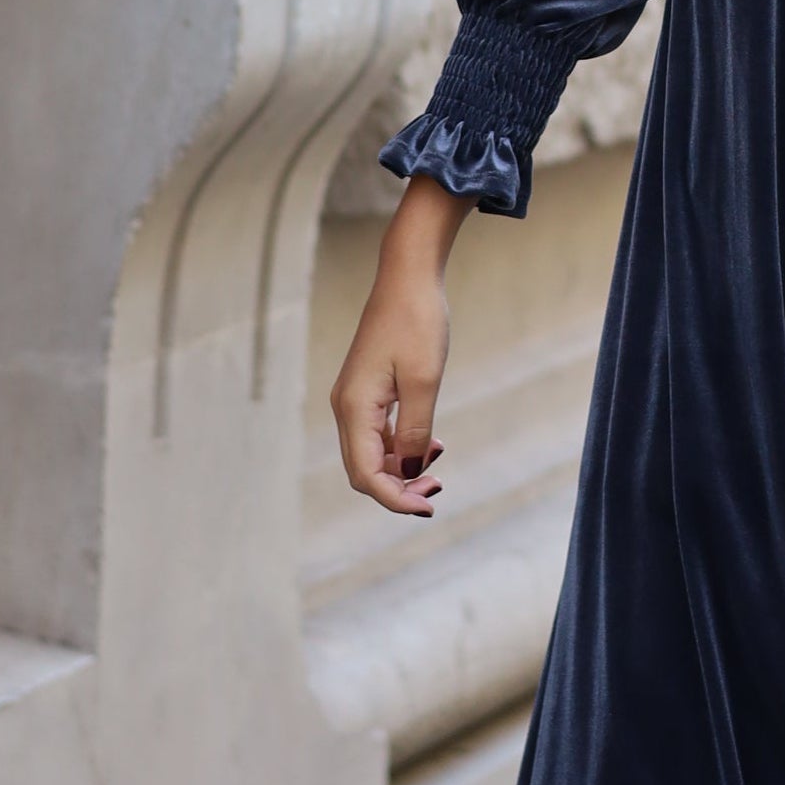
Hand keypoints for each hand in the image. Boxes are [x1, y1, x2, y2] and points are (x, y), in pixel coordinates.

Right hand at [330, 177, 473, 515]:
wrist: (409, 278)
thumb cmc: (417, 323)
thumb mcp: (425, 381)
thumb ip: (414, 432)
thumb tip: (406, 474)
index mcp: (354, 408)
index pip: (364, 474)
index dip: (394, 499)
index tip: (428, 507)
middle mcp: (347, 407)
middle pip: (364, 470)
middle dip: (398, 489)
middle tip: (437, 492)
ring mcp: (355, 399)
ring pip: (371, 454)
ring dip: (401, 471)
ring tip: (438, 473)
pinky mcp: (368, 391)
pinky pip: (378, 434)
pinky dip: (401, 448)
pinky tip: (431, 446)